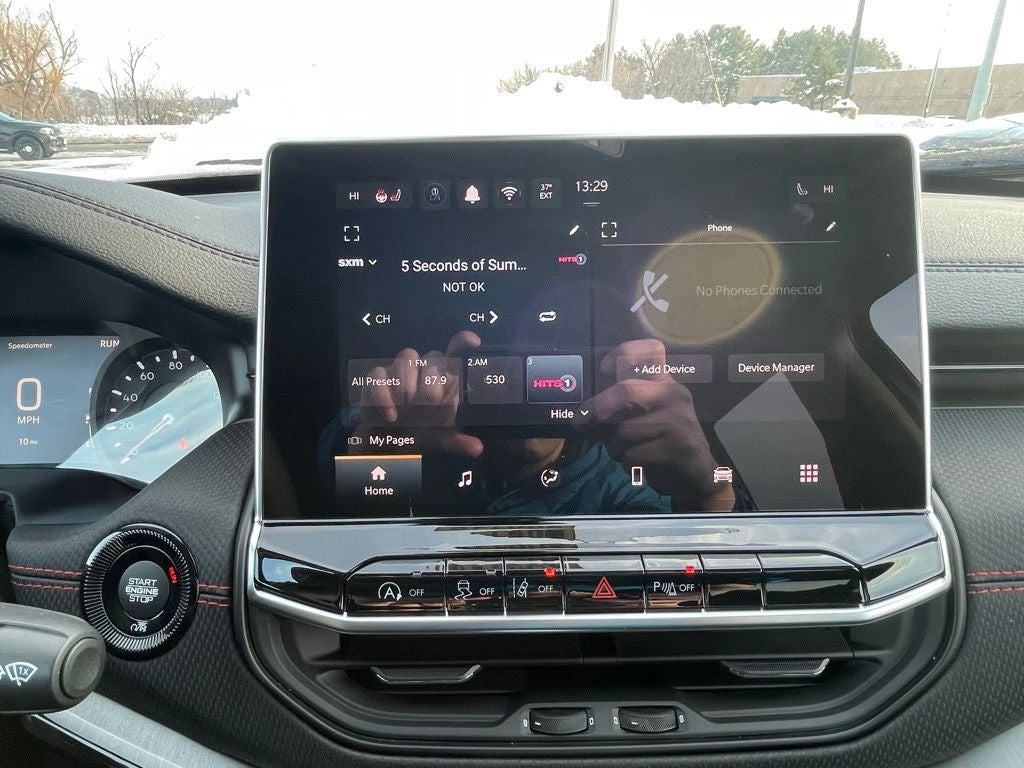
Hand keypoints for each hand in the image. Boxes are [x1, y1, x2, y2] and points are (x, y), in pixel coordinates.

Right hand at [352, 330, 483, 458]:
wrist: (387, 440)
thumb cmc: (420, 430)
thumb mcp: (441, 438)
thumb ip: (458, 441)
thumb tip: (477, 449)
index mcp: (445, 378)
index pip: (456, 352)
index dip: (463, 343)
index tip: (473, 342)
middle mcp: (424, 369)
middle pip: (434, 357)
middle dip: (432, 382)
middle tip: (429, 405)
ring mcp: (400, 370)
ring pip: (407, 357)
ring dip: (409, 384)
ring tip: (409, 408)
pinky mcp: (377, 378)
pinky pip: (378, 374)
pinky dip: (384, 395)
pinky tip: (391, 415)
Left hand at [587, 339, 733, 510]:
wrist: (697, 474)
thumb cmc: (661, 442)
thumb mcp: (643, 418)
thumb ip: (617, 409)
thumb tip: (582, 413)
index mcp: (664, 382)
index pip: (651, 351)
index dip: (624, 353)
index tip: (605, 367)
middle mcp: (674, 394)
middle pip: (627, 391)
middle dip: (597, 408)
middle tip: (580, 421)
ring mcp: (679, 420)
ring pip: (625, 430)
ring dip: (613, 447)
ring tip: (623, 452)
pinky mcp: (679, 447)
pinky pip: (634, 454)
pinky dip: (626, 463)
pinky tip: (639, 465)